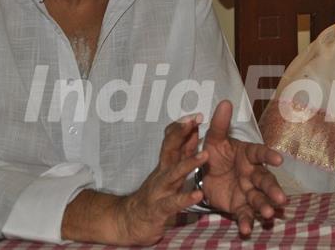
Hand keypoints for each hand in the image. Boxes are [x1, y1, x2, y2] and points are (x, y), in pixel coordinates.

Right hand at [61, 115, 207, 245]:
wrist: (128, 221)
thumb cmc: (154, 194)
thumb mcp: (168, 171)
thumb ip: (181, 153)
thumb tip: (194, 131)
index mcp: (166, 164)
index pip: (172, 140)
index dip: (183, 126)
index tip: (197, 114)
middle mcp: (162, 173)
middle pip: (170, 149)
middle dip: (182, 133)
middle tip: (195, 119)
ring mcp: (159, 191)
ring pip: (174, 174)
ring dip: (189, 163)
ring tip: (206, 155)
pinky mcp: (159, 209)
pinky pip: (173, 203)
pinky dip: (185, 198)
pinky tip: (198, 194)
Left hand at [201, 100, 286, 235]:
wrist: (205, 174)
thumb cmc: (215, 153)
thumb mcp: (213, 139)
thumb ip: (219, 123)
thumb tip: (224, 101)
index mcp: (248, 155)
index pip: (260, 153)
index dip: (269, 156)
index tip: (278, 159)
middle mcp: (252, 173)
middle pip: (265, 180)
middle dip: (273, 189)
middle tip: (281, 198)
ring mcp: (248, 191)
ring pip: (259, 198)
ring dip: (265, 206)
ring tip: (268, 213)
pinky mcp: (240, 205)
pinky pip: (245, 213)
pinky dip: (247, 221)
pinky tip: (247, 229)